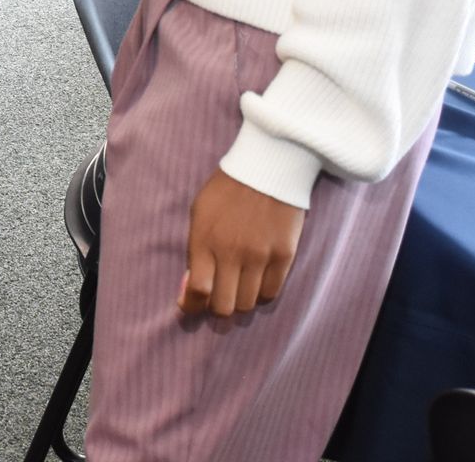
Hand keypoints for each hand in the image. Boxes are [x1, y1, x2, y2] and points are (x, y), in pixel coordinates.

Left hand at [178, 170, 305, 317]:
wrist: (269, 167)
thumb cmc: (227, 189)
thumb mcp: (200, 213)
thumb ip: (195, 250)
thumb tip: (190, 287)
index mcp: (205, 240)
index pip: (197, 291)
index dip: (191, 306)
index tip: (190, 306)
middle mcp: (232, 253)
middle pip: (224, 306)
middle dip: (217, 307)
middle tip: (218, 296)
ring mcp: (260, 256)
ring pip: (248, 303)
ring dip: (240, 300)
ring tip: (238, 287)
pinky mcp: (284, 256)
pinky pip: (272, 292)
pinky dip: (262, 293)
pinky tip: (258, 281)